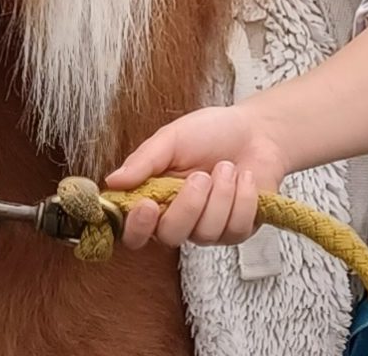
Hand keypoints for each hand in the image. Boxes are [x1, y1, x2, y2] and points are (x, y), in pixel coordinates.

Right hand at [107, 104, 290, 249]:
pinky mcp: (237, 231)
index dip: (137, 227)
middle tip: (201, 176)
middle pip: (170, 236)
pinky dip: (243, 199)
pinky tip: (244, 178)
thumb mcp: (171, 139)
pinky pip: (235, 229)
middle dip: (188, 206)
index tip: (148, 205)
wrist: (256, 130)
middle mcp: (178, 219)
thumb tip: (112, 181)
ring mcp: (208, 229)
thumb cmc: (210, 132)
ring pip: (205, 233)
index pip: (134, 231)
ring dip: (221, 195)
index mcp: (154, 198)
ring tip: (227, 167)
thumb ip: (143, 161)